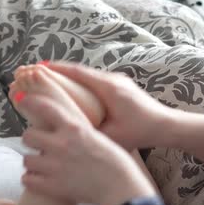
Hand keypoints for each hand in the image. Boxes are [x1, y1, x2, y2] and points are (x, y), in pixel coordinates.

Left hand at [18, 94, 156, 204]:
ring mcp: (55, 166)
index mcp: (74, 128)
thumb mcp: (97, 135)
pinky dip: (31, 180)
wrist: (120, 187)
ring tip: (40, 164)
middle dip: (31, 140)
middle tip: (38, 144)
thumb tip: (63, 120)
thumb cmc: (114, 161)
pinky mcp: (52, 186)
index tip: (22, 100)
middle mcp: (61, 145)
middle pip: (28, 135)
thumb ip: (77, 128)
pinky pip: (27, 180)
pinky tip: (39, 179)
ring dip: (32, 161)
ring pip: (26, 159)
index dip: (30, 102)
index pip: (45, 108)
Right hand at [46, 61, 172, 149]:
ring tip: (48, 81)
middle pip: (80, 71)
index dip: (56, 70)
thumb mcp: (114, 137)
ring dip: (69, 77)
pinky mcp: (121, 86)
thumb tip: (65, 132)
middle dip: (58, 72)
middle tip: (36, 73)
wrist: (167, 126)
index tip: (37, 68)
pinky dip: (80, 83)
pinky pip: (95, 81)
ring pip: (87, 75)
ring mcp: (118, 81)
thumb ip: (91, 133)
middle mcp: (113, 79)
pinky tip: (70, 91)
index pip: (78, 73)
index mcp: (109, 87)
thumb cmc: (142, 131)